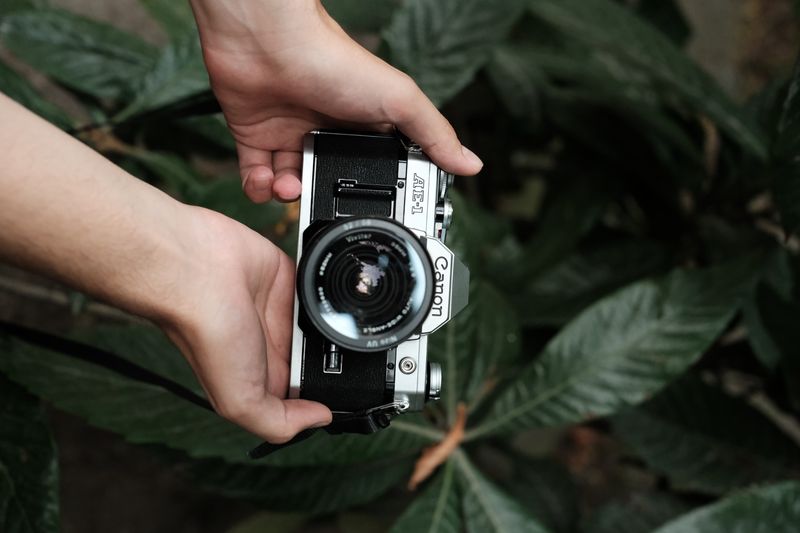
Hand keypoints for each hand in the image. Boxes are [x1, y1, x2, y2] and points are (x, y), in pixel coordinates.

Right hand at [162, 207, 331, 442]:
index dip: (326, 398)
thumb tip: (320, 419)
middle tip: (358, 359)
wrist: (200, 271)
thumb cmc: (208, 334)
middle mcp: (272, 347)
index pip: (303, 396)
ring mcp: (283, 314)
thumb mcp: (238, 400)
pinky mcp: (292, 282)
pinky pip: (321, 292)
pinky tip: (341, 298)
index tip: (351, 399)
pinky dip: (330, 295)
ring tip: (353, 326)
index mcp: (261, 379)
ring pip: (326, 327)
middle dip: (338, 360)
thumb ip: (278, 421)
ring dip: (339, 326)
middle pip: (320, 360)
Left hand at [190, 0, 483, 203]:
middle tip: (321, 203)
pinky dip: (259, 188)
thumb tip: (472, 164)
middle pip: (331, 184)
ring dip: (288, 197)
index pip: (376, 170)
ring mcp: (293, 135)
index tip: (373, 212)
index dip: (375, 195)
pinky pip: (257, 177)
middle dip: (324, 201)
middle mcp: (329, 132)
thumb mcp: (399, 100)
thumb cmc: (334, 60)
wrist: (269, 42)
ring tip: (289, 190)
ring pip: (292, 185)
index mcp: (365, 126)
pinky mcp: (257, 137)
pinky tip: (267, 184)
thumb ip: (434, 134)